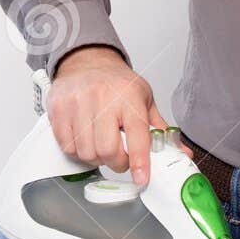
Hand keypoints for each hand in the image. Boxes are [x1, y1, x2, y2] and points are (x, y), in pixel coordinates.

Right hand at [48, 46, 172, 185]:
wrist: (88, 61)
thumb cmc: (117, 83)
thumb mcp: (144, 99)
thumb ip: (160, 128)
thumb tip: (181, 152)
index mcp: (129, 97)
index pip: (137, 135)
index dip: (139, 161)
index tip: (141, 178)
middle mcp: (103, 98)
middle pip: (107, 149)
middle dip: (116, 162)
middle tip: (120, 158)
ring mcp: (78, 102)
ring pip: (86, 151)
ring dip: (96, 158)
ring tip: (101, 146)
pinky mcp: (59, 108)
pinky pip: (67, 145)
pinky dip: (77, 150)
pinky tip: (85, 140)